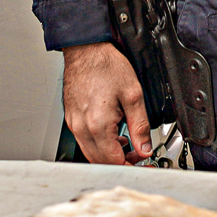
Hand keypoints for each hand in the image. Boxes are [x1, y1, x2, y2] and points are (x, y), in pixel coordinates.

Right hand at [62, 42, 150, 165]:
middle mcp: (82, 128)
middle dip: (121, 163)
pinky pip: (84, 141)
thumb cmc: (105, 66)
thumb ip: (141, 126)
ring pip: (91, 153)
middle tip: (138, 156)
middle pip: (100, 162)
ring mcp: (74, 124)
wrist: (86, 50)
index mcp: (98, 125)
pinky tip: (113, 134)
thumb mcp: (133, 95)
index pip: (114, 161)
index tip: (144, 163)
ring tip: (127, 144)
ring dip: (110, 155)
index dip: (132, 166)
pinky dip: (100, 144)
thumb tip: (145, 147)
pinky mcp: (71, 119)